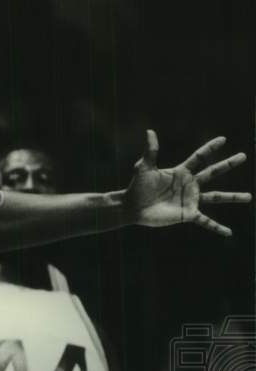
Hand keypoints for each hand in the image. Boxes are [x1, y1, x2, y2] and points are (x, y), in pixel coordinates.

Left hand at [126, 130, 249, 235]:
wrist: (132, 207)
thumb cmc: (137, 187)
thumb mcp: (144, 167)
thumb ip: (150, 151)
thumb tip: (150, 131)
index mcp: (181, 172)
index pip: (199, 157)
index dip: (210, 148)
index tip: (223, 139)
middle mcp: (189, 185)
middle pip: (212, 173)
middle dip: (228, 164)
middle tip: (243, 156)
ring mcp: (190, 200)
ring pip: (216, 197)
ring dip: (232, 197)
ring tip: (249, 197)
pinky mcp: (187, 214)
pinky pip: (205, 222)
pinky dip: (216, 227)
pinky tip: (228, 233)